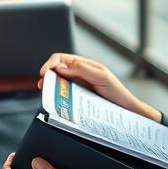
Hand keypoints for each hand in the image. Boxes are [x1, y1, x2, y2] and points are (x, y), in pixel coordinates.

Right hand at [40, 53, 160, 122]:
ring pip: (59, 80)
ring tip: (45, 90)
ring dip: (50, 83)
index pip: (62, 58)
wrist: (125, 110)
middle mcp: (80, 73)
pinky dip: (56, 92)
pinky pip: (64, 91)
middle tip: (42, 83)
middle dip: (47, 73)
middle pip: (58, 68)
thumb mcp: (101, 77)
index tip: (44, 72)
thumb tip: (60, 66)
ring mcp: (78, 85)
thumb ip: (81, 69)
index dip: (51, 63)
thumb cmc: (117, 92)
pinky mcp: (78, 96)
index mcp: (85, 65)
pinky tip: (54, 96)